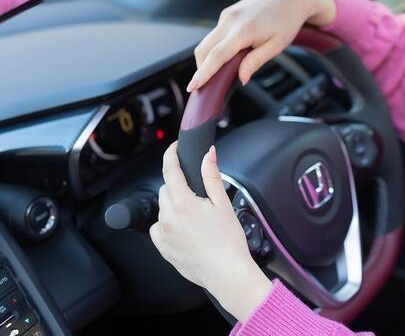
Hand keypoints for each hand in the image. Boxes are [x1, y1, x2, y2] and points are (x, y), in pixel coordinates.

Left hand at [149, 142, 271, 320]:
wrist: (226, 273)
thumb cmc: (228, 241)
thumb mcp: (223, 204)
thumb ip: (212, 176)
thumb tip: (208, 154)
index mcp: (183, 203)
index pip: (170, 170)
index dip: (171, 155)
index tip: (174, 148)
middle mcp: (168, 217)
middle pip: (166, 188)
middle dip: (179, 184)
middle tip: (199, 194)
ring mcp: (162, 233)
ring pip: (163, 207)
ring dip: (174, 204)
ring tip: (197, 216)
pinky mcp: (162, 247)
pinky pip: (159, 227)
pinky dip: (168, 223)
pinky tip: (186, 229)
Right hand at [187, 0, 335, 91]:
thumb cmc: (286, 22)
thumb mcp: (276, 46)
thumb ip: (255, 62)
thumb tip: (241, 79)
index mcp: (244, 30)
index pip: (217, 56)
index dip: (203, 73)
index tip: (193, 87)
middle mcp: (230, 20)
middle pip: (203, 49)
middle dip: (201, 68)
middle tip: (207, 85)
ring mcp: (227, 15)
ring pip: (207, 42)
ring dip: (208, 58)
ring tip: (221, 70)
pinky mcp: (227, 13)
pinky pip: (215, 34)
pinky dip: (216, 46)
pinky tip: (231, 52)